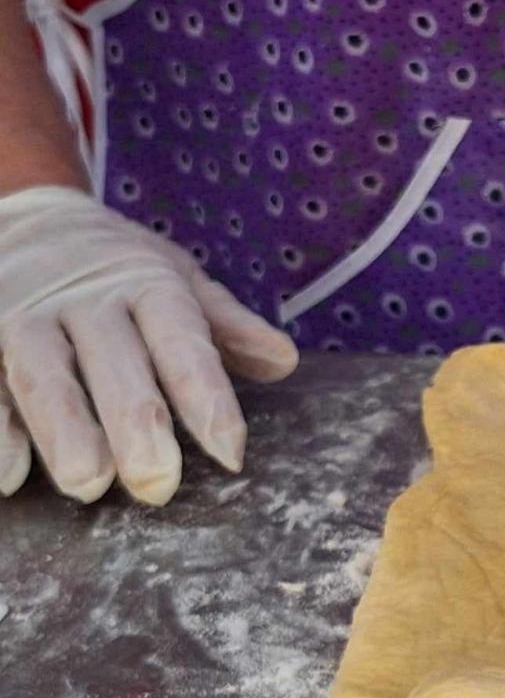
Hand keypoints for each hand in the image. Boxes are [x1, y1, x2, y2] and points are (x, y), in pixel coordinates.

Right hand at [0, 187, 297, 503]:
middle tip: (156, 483)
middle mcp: (84, 301)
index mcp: (147, 287)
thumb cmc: (124, 269)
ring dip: (65, 431)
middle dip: (135, 423)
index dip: (207, 396)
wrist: (28, 214)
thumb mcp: (182, 282)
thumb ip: (227, 326)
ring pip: (43, 375)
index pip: (183, 343)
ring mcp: (23, 316)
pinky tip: (9, 478)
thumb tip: (284, 361)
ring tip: (88, 483)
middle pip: (112, 364)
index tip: (231, 451)